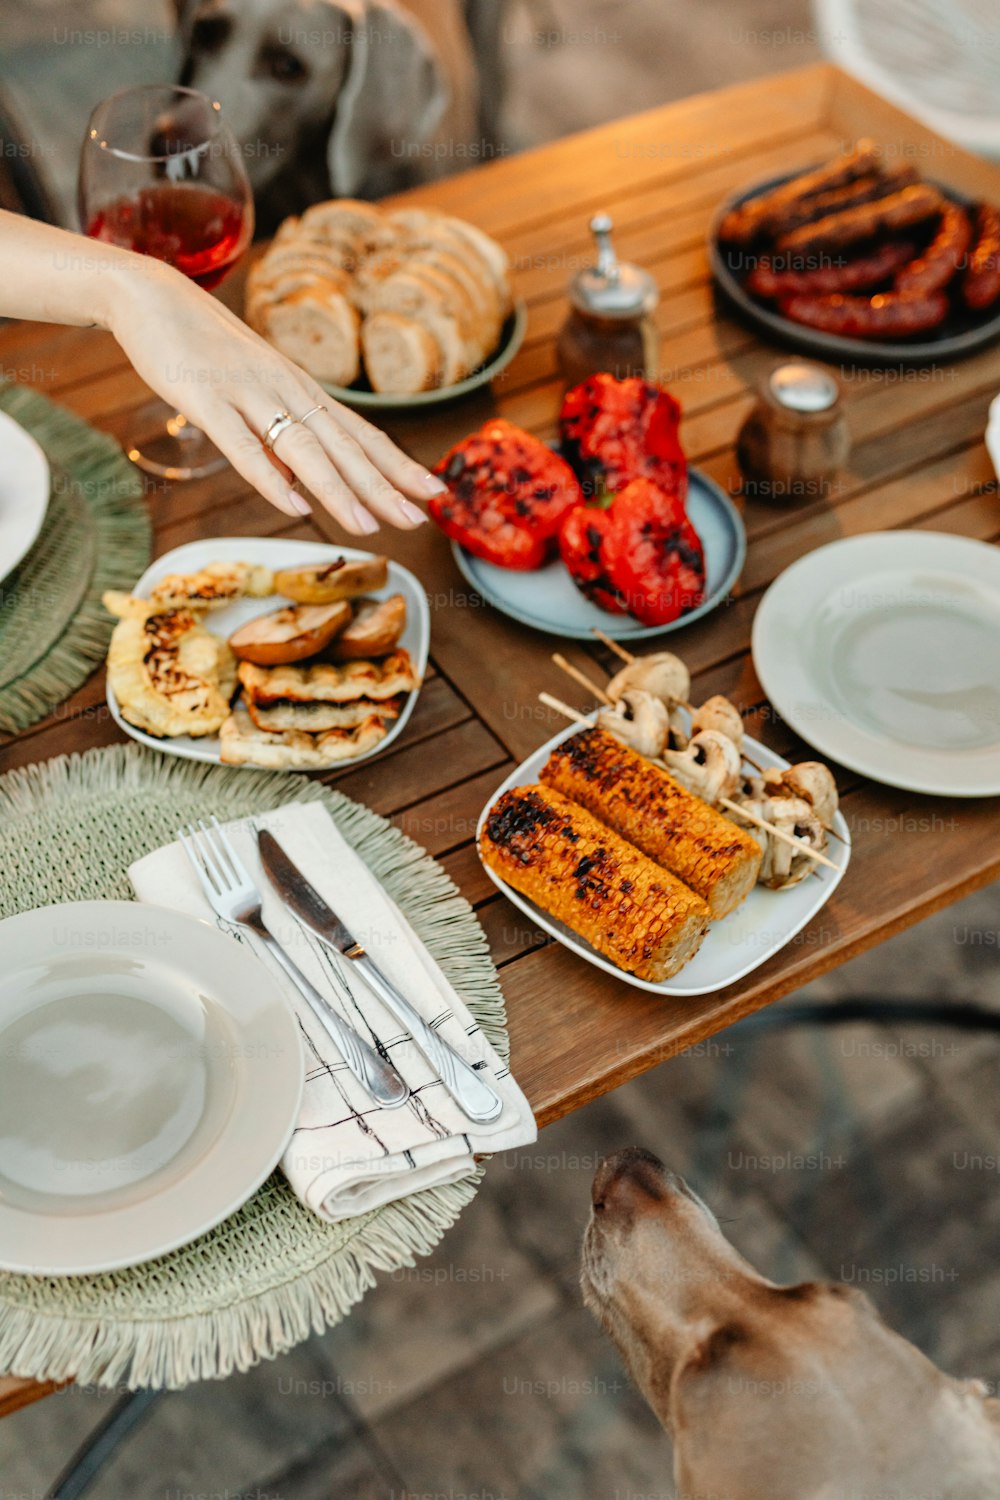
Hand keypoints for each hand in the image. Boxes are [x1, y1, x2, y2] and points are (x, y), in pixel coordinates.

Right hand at [107, 258, 445, 532]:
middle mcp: (286, 390)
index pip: (361, 434)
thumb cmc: (204, 349)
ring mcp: (248, 393)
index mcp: (301, 392)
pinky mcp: (206, 397)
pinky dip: (268, 477)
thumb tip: (299, 488)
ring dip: (338, 489)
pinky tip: (293, 506)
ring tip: (368, 526)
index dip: (399, 465)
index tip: (436, 492)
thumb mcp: (252, 395)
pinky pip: (241, 444)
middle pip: (344, 445)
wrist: (150, 295)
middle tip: (420, 518)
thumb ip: (276, 443)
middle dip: (384, 486)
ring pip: (302, 448)